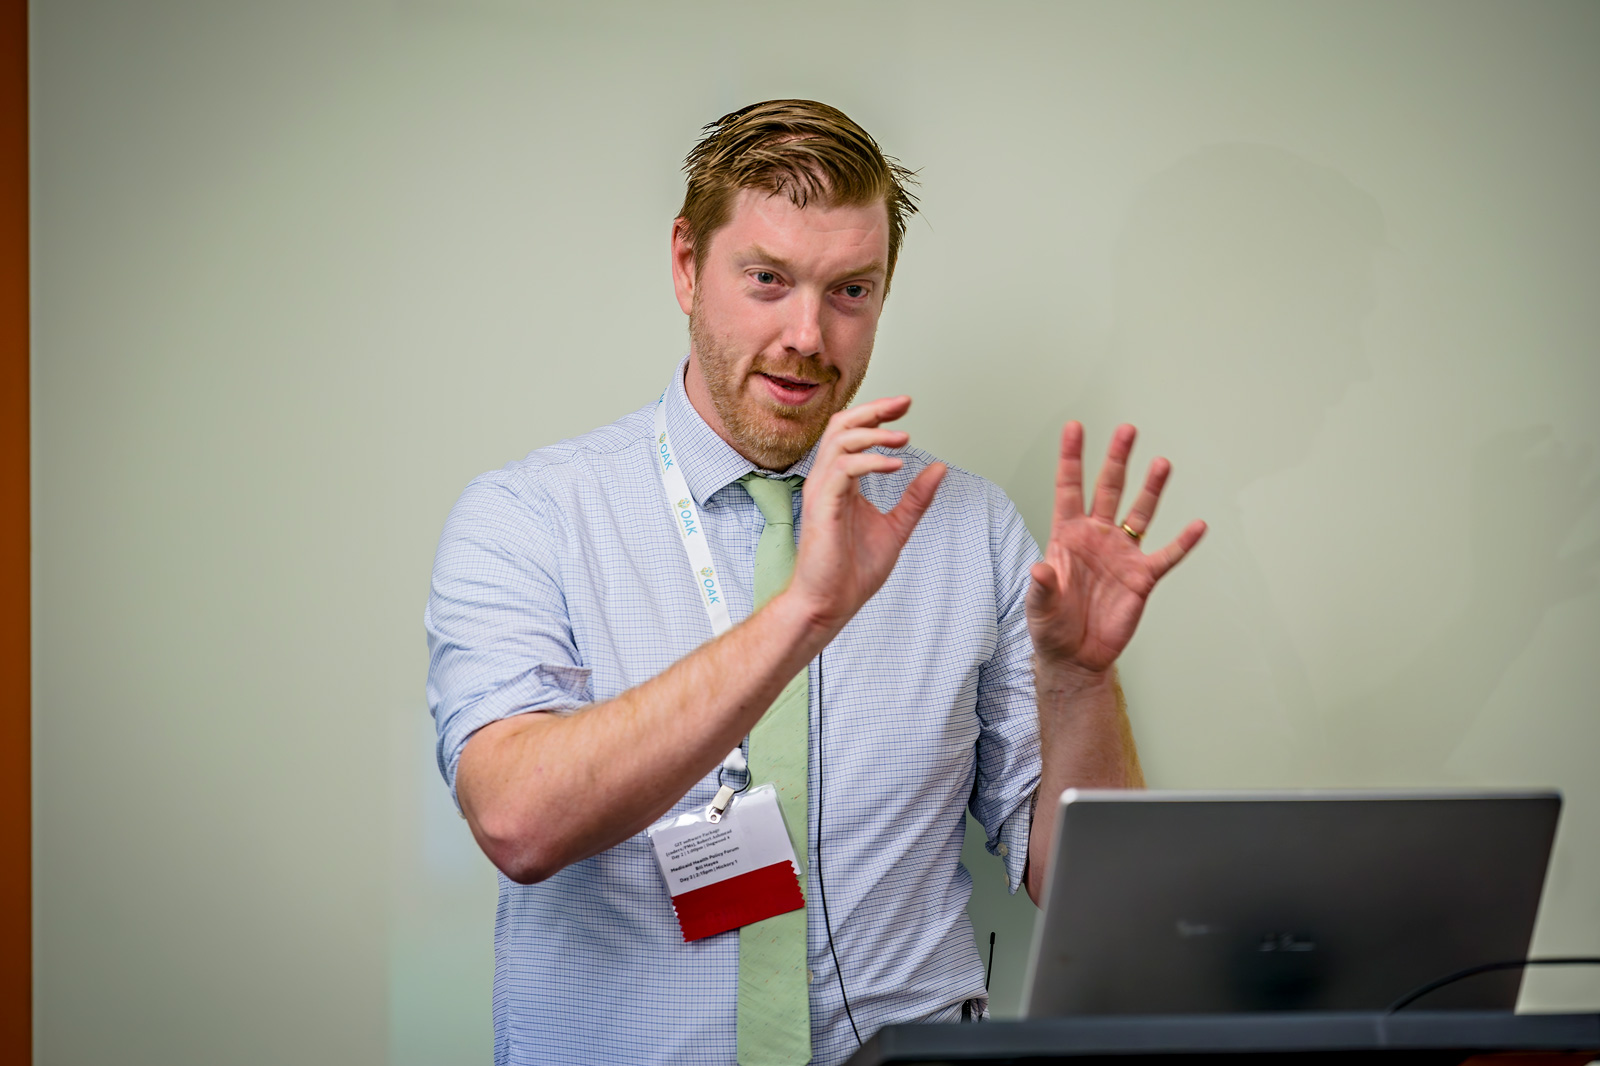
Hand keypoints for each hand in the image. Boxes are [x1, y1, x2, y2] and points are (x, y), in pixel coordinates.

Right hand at [787, 396, 945, 633]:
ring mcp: (822, 492)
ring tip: (904, 439)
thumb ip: (916, 498)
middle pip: (841, 425)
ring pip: (839, 441)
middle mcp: (827, 481)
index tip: (905, 406)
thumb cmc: (852, 571)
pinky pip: (842, 469)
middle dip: (873, 410)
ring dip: (874, 433)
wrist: (830, 603)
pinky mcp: (822, 506)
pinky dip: (869, 461)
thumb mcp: (896, 527)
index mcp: (842, 483)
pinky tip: (895, 465)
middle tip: (903, 405)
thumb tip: (939, 469)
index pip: (852, 433)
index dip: (877, 414)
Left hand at [1027, 422, 1205, 673]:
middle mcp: (1097, 537)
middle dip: (1117, 459)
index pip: (1069, 489)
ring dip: (1151, 489)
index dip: (1071, 458)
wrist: (1076, 657)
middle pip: (1108, 489)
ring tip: (1162, 462)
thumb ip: (1042, 586)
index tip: (1074, 427)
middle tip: (1127, 430)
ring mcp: (1121, 554)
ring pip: (1140, 513)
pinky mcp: (1142, 577)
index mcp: (1067, 536)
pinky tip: (1197, 526)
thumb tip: (1039, 568)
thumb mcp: (1040, 608)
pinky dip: (1182, 542)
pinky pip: (1166, 555)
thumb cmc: (1052, 628)